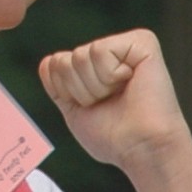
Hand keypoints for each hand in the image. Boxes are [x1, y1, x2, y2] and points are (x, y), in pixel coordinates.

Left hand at [39, 29, 191, 172]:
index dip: (68, 93)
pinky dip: (109, 75)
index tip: (95, 107)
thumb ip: (59, 87)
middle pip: (66, 60)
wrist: (142, 149)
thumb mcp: (76, 112)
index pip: (56, 64)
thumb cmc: (115, 138)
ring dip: (95, 86)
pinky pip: (100, 51)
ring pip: (80, 55)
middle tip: (109, 102)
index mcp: (99, 67)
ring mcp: (127, 44)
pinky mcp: (142, 42)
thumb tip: (48, 61)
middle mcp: (113, 51)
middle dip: (80, 90)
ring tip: (120, 95)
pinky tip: (130, 82)